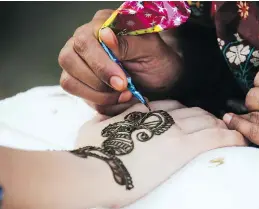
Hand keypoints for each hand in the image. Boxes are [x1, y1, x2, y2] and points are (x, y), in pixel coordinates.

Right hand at [58, 9, 182, 114]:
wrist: (162, 79)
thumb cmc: (157, 60)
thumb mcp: (151, 49)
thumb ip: (128, 42)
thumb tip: (105, 35)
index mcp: (101, 25)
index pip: (84, 41)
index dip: (100, 65)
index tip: (122, 82)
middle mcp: (84, 42)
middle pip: (68, 60)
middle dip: (98, 82)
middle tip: (124, 89)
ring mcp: (80, 64)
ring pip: (69, 82)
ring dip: (100, 96)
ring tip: (125, 95)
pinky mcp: (83, 84)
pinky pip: (82, 99)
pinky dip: (104, 104)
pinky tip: (121, 100)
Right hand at [76, 100, 246, 206]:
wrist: (94, 169)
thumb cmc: (89, 151)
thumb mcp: (94, 127)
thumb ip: (106, 118)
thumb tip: (107, 116)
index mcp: (144, 111)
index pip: (173, 105)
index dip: (187, 112)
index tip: (193, 118)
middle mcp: (162, 117)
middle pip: (194, 112)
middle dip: (206, 119)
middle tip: (215, 127)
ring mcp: (175, 131)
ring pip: (208, 122)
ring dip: (220, 126)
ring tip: (230, 132)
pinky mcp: (183, 148)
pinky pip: (216, 138)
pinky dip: (231, 137)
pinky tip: (241, 139)